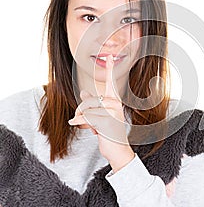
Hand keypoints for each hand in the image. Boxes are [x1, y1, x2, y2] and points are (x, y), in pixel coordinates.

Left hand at [68, 54, 134, 169]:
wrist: (118, 150)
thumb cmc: (109, 133)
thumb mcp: (99, 116)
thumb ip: (92, 104)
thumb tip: (83, 92)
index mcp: (114, 101)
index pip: (110, 82)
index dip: (110, 68)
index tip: (110, 56)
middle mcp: (115, 104)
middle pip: (88, 100)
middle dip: (82, 112)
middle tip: (86, 122)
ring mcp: (112, 112)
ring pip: (86, 110)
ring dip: (83, 121)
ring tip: (93, 128)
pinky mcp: (107, 120)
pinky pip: (86, 118)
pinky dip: (83, 125)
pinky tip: (92, 131)